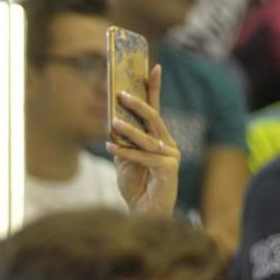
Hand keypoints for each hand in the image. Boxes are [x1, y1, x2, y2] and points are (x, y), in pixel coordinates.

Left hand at [107, 64, 179, 215]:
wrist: (144, 213)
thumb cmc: (135, 186)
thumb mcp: (124, 160)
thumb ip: (120, 141)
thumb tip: (109, 120)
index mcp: (158, 138)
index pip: (156, 109)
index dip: (154, 88)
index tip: (152, 66)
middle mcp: (167, 144)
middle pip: (154, 118)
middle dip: (138, 104)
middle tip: (121, 93)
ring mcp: (170, 156)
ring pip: (148, 137)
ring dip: (129, 130)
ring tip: (113, 122)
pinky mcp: (168, 170)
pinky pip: (144, 157)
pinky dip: (127, 152)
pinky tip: (110, 148)